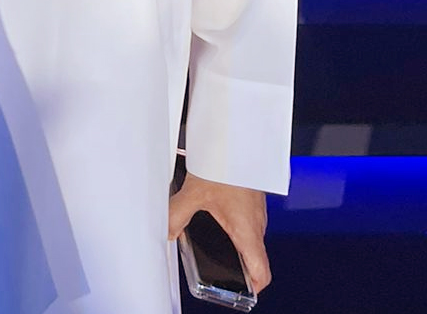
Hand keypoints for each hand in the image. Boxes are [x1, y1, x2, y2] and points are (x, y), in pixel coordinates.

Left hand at [168, 168, 270, 294]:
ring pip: (249, 235)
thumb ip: (177, 214)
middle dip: (236, 264)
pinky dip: (233, 220)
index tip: (238, 288)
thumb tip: (165, 231)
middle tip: (216, 265)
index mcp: (247, 231)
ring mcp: (255, 209)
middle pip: (253, 255)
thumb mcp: (195, 192)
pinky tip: (214, 209)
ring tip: (212, 236)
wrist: (239, 137)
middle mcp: (256, 223)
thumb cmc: (227, 162)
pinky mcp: (251, 195)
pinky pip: (246, 217)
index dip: (252, 286)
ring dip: (234, 239)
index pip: (261, 272)